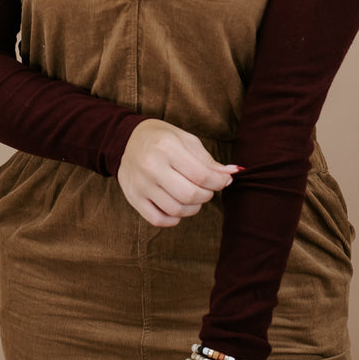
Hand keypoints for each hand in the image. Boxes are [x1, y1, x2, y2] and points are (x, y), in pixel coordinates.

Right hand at [117, 119, 239, 226]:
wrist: (127, 140)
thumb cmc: (162, 139)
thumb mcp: (186, 140)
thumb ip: (208, 160)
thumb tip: (231, 174)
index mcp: (167, 147)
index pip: (201, 175)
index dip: (219, 182)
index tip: (224, 181)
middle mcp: (151, 166)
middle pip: (189, 195)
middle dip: (207, 195)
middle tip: (207, 189)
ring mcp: (140, 184)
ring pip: (175, 210)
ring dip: (193, 208)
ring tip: (194, 197)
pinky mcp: (133, 198)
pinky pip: (157, 220)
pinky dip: (173, 219)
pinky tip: (178, 206)